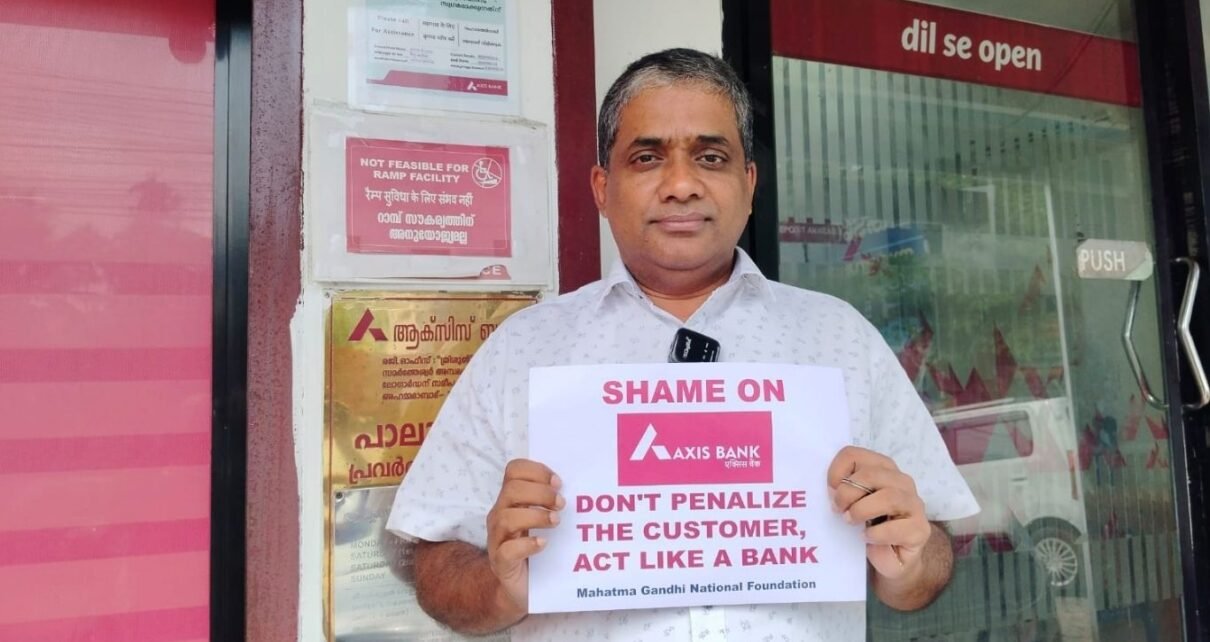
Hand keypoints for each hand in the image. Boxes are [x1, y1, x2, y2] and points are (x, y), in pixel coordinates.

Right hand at [485, 458, 563, 611]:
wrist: (523, 589)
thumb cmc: (539, 550)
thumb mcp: (544, 521)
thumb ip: (553, 502)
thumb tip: (580, 486)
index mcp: (511, 500)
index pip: (514, 470)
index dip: (536, 470)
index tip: (558, 482)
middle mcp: (500, 515)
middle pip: (511, 490)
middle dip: (540, 493)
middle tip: (561, 504)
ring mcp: (497, 540)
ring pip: (506, 517)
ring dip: (536, 516)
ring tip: (555, 522)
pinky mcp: (501, 564)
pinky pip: (507, 550)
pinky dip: (527, 544)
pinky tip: (543, 544)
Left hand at [827, 446, 930, 579]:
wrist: (890, 558)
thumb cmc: (868, 525)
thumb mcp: (851, 504)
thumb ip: (841, 491)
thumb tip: (832, 491)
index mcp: (882, 468)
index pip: (853, 455)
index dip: (836, 471)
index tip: (830, 490)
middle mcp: (901, 481)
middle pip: (870, 474)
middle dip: (847, 493)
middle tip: (839, 509)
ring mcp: (914, 504)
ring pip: (888, 497)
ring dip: (861, 511)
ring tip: (851, 521)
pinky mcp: (920, 529)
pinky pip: (896, 528)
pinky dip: (875, 534)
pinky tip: (866, 538)